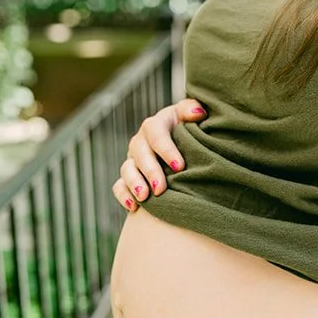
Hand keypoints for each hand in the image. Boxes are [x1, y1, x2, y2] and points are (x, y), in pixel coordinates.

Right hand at [112, 97, 206, 211]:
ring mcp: (133, 159)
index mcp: (156, 124)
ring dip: (134, 183)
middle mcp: (141, 141)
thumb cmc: (190, 130)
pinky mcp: (128, 176)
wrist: (182, 145)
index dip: (166, 149)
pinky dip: (123, 195)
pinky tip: (134, 207)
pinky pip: (119, 185)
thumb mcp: (190, 116)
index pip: (156, 132)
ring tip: (145, 197)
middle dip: (150, 171)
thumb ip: (191, 110)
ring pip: (127, 169)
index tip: (179, 166)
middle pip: (140, 153)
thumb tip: (198, 113)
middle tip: (161, 188)